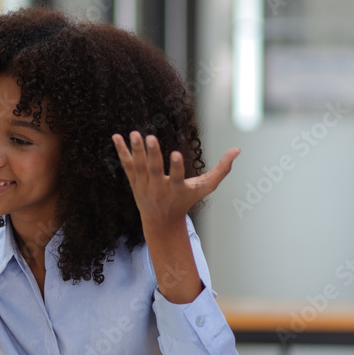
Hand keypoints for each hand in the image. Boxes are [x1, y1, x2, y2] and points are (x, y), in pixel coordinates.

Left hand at [111, 131, 239, 227]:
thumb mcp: (205, 188)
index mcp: (176, 189)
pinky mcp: (134, 182)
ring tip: (136, 133)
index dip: (176, 167)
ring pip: (139, 167)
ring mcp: (144, 185)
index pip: (177, 177)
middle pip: (154, 170)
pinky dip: (121, 151)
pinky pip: (127, 165)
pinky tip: (116, 136)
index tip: (176, 154)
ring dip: (136, 150)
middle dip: (152, 155)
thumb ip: (221, 170)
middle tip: (149, 138)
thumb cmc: (186, 200)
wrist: (161, 221)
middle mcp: (158, 188)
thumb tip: (237, 149)